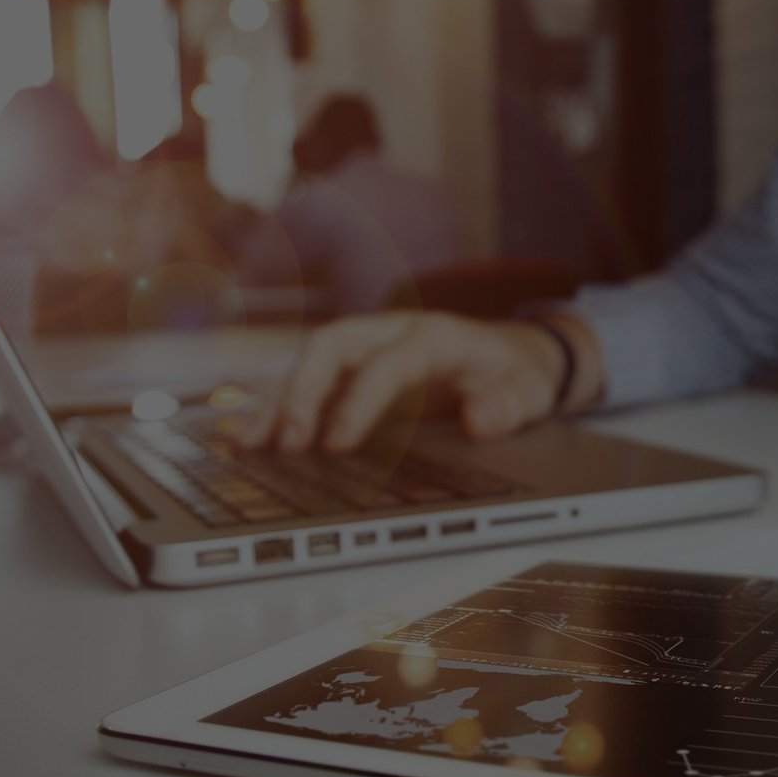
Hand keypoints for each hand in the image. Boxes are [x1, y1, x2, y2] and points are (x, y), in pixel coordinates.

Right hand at [237, 311, 597, 452]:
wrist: (516, 352)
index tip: (337, 443)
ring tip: (248, 442)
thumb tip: (479, 419)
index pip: (388, 364)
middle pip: (333, 346)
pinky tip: (251, 434)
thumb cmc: (517, 372)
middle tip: (287, 442)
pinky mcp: (355, 368)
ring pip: (310, 362)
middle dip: (303, 391)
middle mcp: (392, 333)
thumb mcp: (529, 390)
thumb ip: (508, 405)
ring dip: (277, 400)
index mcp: (434, 336)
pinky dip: (278, 405)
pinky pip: (308, 381)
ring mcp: (369, 347)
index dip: (360, 402)